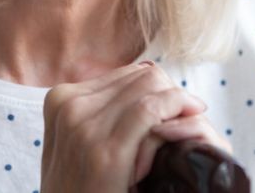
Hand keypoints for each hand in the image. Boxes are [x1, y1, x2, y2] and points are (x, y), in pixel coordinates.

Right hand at [40, 60, 228, 192]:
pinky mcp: (105, 151)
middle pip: (143, 77)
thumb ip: (100, 112)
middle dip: (172, 97)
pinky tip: (194, 119)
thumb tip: (148, 74)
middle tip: (187, 123)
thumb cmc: (83, 192)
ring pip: (152, 86)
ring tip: (187, 128)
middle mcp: (68, 106)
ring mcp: (82, 127)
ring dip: (178, 104)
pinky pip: (152, 109)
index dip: (159, 92)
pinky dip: (178, 108)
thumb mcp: (79, 146)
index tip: (175, 115)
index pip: (129, 75)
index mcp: (60, 100)